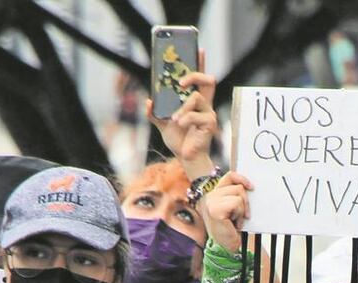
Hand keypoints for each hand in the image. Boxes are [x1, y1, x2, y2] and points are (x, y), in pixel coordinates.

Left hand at [147, 50, 217, 165]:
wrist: (186, 158)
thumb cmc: (179, 140)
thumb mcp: (162, 123)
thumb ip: (155, 112)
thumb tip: (148, 101)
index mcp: (195, 102)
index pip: (200, 78)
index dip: (200, 63)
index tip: (199, 49)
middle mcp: (205, 105)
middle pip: (208, 80)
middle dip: (194, 75)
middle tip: (181, 82)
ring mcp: (208, 113)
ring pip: (196, 97)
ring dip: (182, 107)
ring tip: (175, 119)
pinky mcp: (209, 123)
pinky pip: (195, 115)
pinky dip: (184, 119)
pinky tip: (180, 125)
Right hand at [201, 172, 252, 252]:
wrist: (227, 247)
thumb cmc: (231, 230)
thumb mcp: (235, 209)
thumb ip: (237, 196)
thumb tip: (250, 187)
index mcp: (215, 194)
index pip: (229, 176)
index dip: (242, 178)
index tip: (251, 187)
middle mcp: (211, 196)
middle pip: (237, 186)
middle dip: (245, 202)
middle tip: (242, 216)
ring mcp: (211, 202)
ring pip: (238, 194)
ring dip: (242, 209)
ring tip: (236, 220)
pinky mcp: (215, 209)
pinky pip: (236, 203)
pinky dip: (239, 214)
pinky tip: (234, 223)